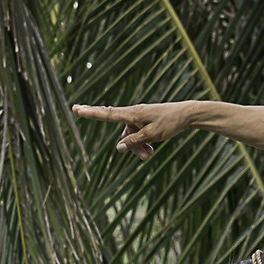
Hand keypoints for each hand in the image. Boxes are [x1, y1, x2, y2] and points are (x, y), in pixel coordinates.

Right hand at [74, 101, 200, 159]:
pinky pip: (138, 136)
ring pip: (131, 137)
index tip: (77, 109)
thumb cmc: (170, 122)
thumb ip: (135, 141)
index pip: (108, 114)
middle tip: (96, 121)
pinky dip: (143, 144)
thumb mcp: (152, 135)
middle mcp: (134, 114)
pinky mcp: (145, 123)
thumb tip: (119, 148)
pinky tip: (152, 150)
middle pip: (118, 128)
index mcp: (133, 113)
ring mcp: (139, 119)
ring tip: (151, 154)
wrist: (187, 115)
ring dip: (138, 148)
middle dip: (115, 133)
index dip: (91, 113)